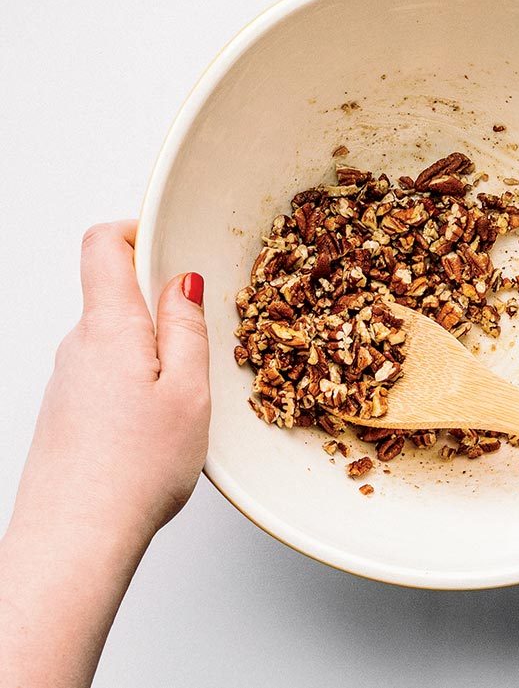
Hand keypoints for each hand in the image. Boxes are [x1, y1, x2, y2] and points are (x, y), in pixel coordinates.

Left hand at [15, 220, 210, 540]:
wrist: (76, 539)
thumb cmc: (134, 471)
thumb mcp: (188, 390)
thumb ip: (186, 327)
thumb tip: (183, 283)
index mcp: (110, 328)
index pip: (104, 245)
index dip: (137, 229)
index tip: (170, 240)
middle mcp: (79, 345)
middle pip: (113, 291)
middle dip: (160, 298)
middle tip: (199, 332)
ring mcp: (68, 378)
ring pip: (114, 335)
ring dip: (152, 344)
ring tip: (185, 389)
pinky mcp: (68, 409)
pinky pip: (106, 371)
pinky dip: (137, 376)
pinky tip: (159, 418)